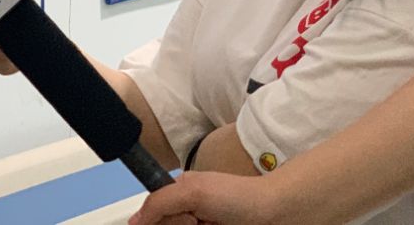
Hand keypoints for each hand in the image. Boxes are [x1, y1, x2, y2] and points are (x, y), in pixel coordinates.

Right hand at [128, 171, 279, 224]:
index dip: (159, 221)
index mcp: (179, 194)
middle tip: (199, 221)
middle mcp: (188, 213)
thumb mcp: (193, 192)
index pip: (152, 214)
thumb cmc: (241, 197)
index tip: (183, 220)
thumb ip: (160, 202)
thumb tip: (135, 221)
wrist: (278, 215)